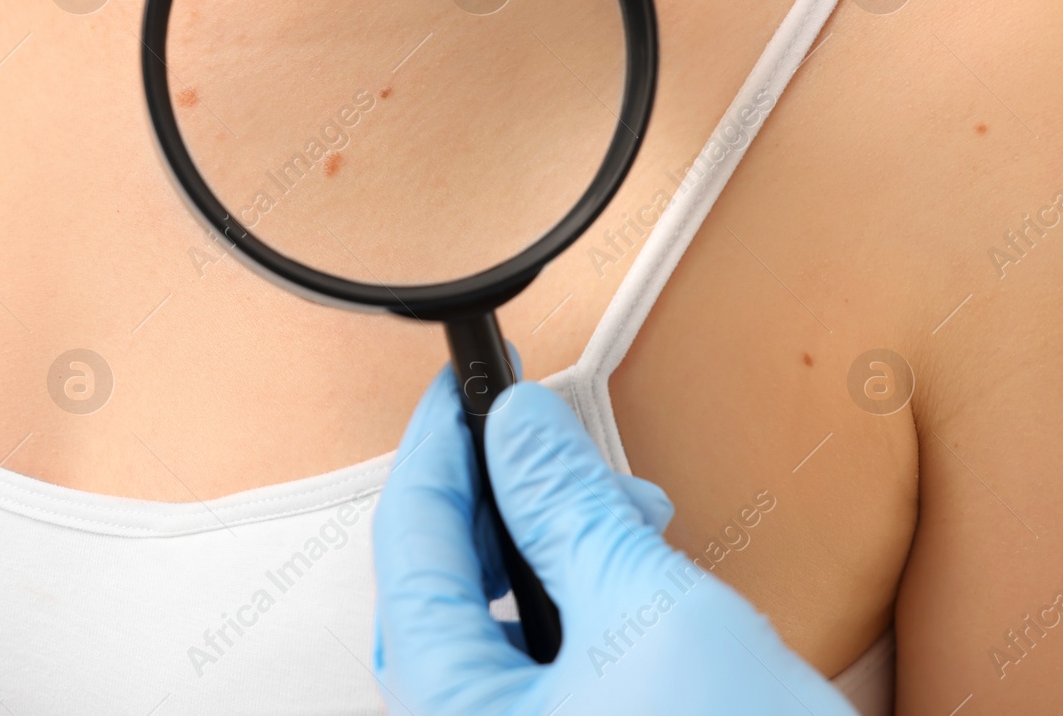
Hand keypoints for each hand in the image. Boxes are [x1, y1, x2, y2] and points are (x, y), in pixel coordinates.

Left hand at [371, 369, 858, 715]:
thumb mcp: (651, 610)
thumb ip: (568, 506)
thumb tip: (517, 422)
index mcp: (451, 709)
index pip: (411, 544)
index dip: (437, 446)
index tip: (463, 380)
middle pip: (442, 580)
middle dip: (502, 495)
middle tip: (545, 432)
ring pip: (491, 617)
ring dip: (548, 543)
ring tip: (625, 509)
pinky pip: (535, 657)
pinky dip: (574, 599)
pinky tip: (630, 567)